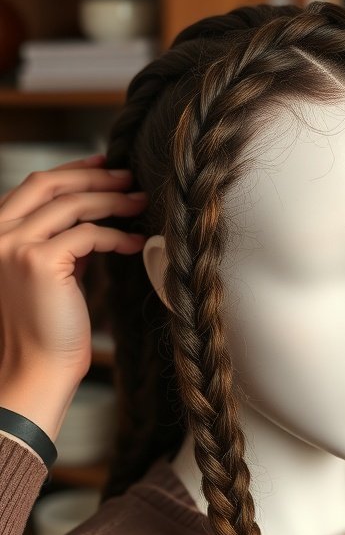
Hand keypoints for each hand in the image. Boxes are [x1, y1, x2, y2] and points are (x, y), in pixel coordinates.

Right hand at [0, 153, 147, 385]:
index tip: (106, 164)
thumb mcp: (50, 271)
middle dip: (95, 176)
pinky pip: (88, 234)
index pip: (35, 185)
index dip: (73, 170)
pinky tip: (134, 241)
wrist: (36, 370)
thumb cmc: (47, 327)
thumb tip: (93, 209)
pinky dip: (116, 234)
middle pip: (51, 184)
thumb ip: (60, 238)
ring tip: (140, 202)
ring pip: (72, 205)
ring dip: (112, 200)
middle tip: (130, 177)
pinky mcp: (40, 262)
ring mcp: (14, 246)